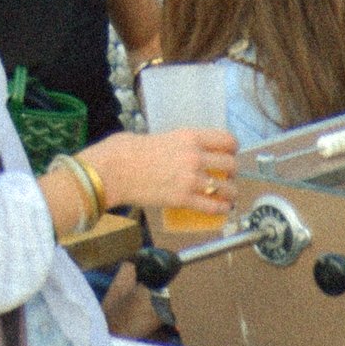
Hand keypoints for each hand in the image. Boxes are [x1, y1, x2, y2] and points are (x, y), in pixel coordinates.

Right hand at [107, 125, 240, 225]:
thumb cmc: (125, 150)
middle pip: (231, 165)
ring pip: (227, 188)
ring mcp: (191, 179)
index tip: (229, 153)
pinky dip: (221, 209)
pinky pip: (213, 207)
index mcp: (188, 136)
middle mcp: (194, 156)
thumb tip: (178, 151)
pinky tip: (221, 208)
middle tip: (225, 176)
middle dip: (231, 172)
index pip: (226, 139)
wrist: (112, 171)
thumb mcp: (156, 137)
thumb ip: (174, 143)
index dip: (232, 147)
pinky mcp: (184, 199)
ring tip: (226, 195)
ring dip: (230, 192)